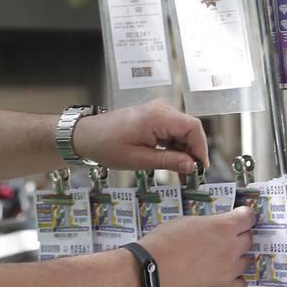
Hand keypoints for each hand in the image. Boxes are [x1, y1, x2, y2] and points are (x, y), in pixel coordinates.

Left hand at [72, 100, 208, 174]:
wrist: (86, 135)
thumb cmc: (107, 146)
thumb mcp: (139, 159)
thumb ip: (168, 161)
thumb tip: (192, 166)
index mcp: (157, 117)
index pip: (193, 127)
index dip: (201, 148)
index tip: (200, 168)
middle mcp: (160, 109)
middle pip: (190, 129)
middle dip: (193, 153)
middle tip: (192, 176)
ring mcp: (157, 112)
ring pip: (183, 131)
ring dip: (184, 152)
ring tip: (182, 175)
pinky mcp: (154, 117)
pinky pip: (172, 131)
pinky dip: (175, 147)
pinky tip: (173, 164)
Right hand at [139, 206, 254, 286]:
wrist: (151, 270)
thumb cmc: (163, 242)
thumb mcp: (187, 222)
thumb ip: (208, 224)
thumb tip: (215, 227)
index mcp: (223, 227)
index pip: (247, 217)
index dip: (244, 215)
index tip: (242, 216)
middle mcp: (231, 248)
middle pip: (248, 239)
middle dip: (238, 236)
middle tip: (224, 238)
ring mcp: (229, 270)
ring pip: (245, 261)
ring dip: (236, 257)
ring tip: (221, 257)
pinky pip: (240, 284)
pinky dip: (235, 280)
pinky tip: (225, 276)